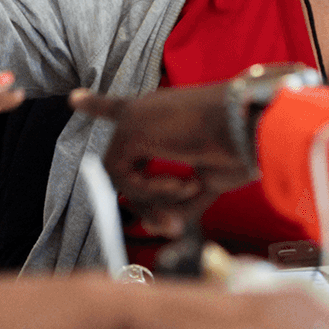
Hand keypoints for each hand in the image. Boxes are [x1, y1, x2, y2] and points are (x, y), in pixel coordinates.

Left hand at [70, 84, 248, 234]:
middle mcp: (145, 114)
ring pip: (119, 175)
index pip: (120, 110)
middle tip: (176, 222)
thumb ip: (177, 204)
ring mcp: (135, 118)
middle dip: (147, 202)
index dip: (98, 105)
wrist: (253, 125)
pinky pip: (121, 174)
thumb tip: (153, 229)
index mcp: (163, 119)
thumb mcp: (206, 183)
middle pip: (124, 168)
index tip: (75, 99)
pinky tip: (183, 180)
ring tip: (189, 187)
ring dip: (152, 195)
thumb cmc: (239, 148)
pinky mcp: (130, 126)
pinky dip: (150, 189)